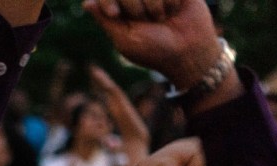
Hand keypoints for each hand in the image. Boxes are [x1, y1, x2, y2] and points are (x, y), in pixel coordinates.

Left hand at [84, 0, 220, 91]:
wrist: (190, 51)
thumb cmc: (155, 50)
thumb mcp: (126, 40)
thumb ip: (107, 21)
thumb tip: (86, 3)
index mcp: (120, 9)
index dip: (108, 0)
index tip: (114, 13)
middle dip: (135, 7)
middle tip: (148, 21)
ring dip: (155, 4)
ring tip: (163, 18)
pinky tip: (175, 9)